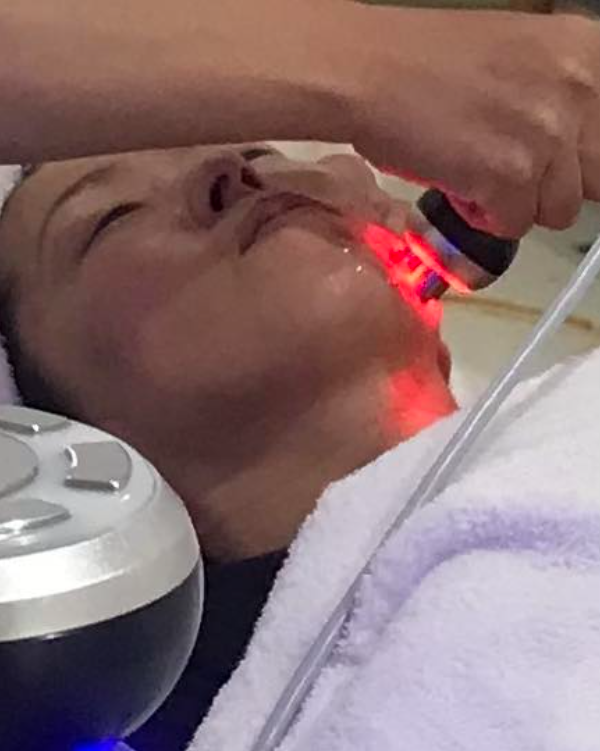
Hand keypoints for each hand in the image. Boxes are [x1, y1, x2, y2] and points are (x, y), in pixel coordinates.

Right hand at [346, 9, 599, 237]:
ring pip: (558, 210)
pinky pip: (514, 226)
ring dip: (517, 204)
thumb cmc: (425, 68)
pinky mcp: (509, 176)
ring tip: (475, 172)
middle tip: (513, 173)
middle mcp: (579, 88)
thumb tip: (575, 156)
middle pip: (598, 179)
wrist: (366, 73)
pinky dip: (483, 217)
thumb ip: (560, 100)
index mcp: (587, 52)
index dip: (583, 165)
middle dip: (556, 186)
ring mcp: (546, 134)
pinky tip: (457, 182)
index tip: (566, 172)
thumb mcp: (521, 63)